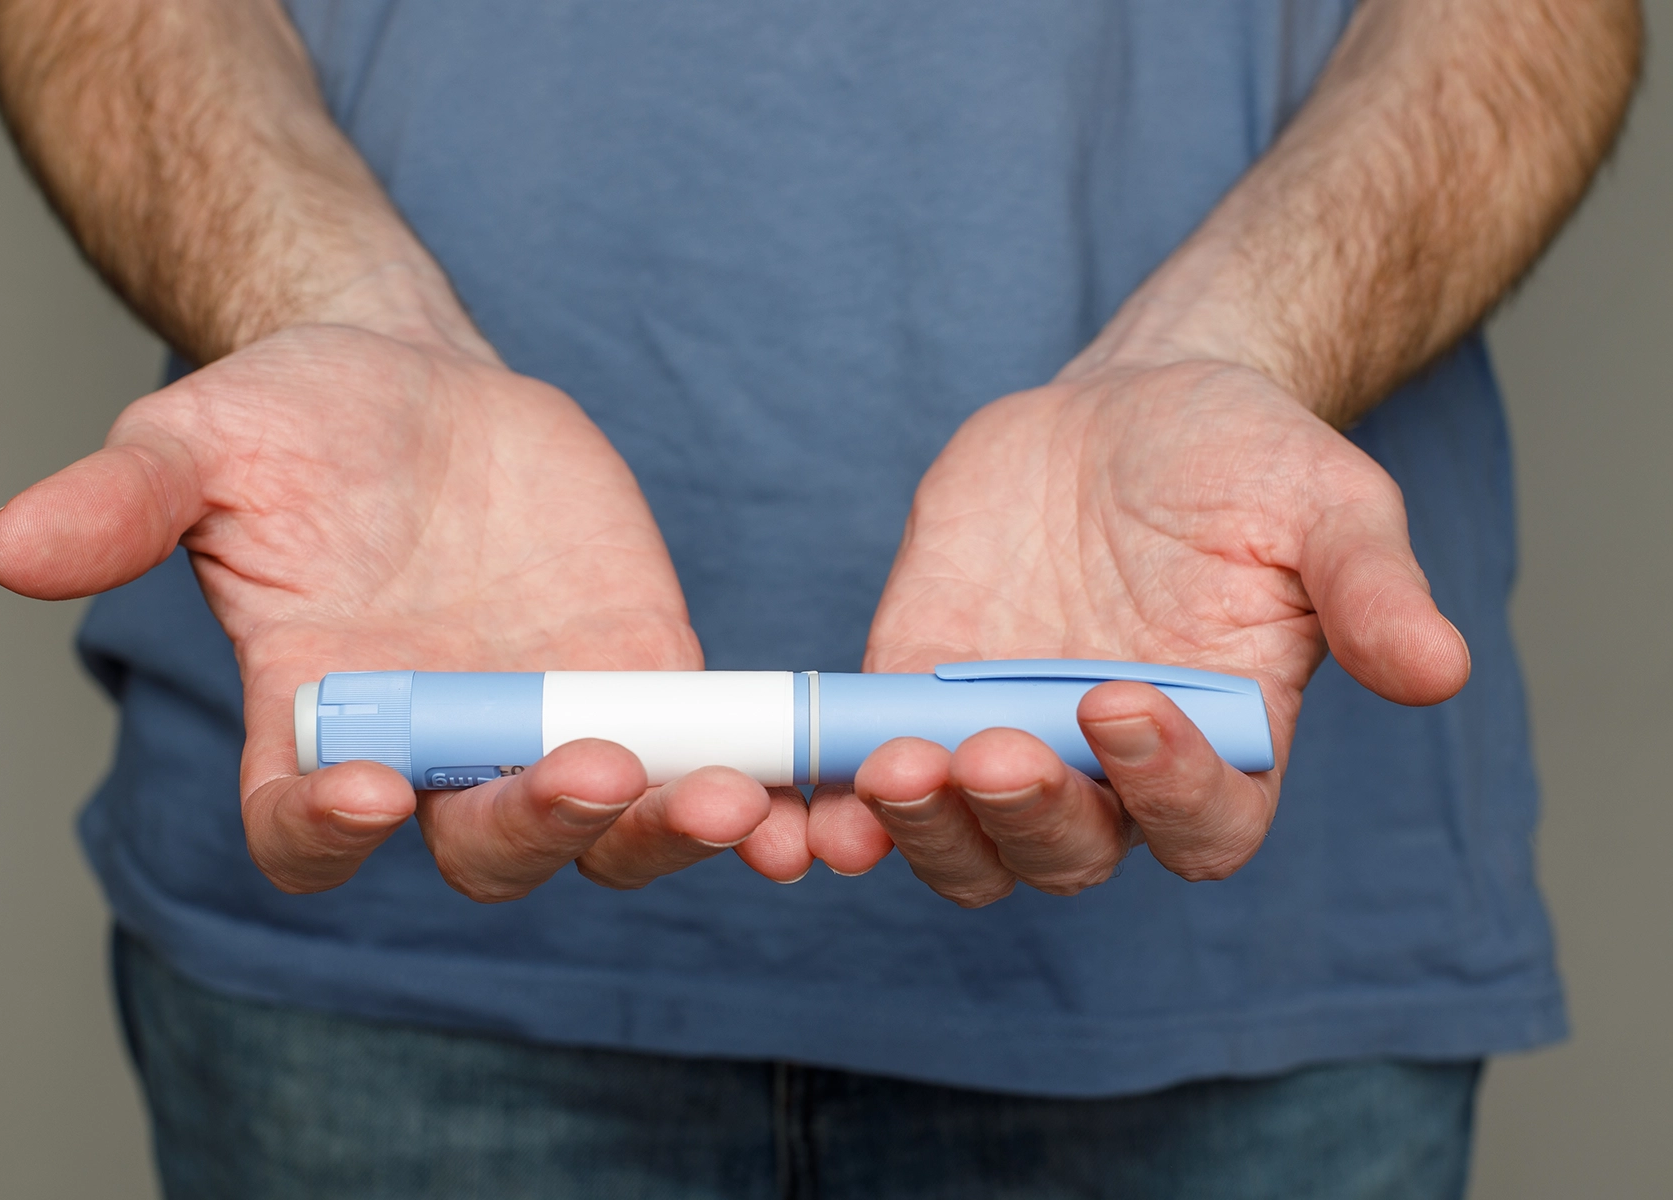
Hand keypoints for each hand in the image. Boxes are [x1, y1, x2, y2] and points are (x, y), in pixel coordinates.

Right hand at [0, 313, 811, 898]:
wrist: (420, 388)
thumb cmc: (298, 423)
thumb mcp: (203, 440)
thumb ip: (123, 501)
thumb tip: (10, 548)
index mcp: (316, 727)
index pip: (305, 832)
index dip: (328, 832)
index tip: (371, 788)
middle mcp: (438, 755)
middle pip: (486, 854)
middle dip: (540, 828)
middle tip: (589, 772)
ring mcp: (548, 725)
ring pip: (609, 830)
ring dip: (667, 830)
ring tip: (733, 801)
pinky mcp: (645, 680)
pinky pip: (697, 760)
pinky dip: (745, 788)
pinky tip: (797, 788)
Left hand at [806, 358, 1469, 903]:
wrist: (1129, 411)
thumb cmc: (1244, 463)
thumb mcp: (1326, 505)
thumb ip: (1371, 592)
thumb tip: (1440, 668)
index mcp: (1218, 748)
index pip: (1200, 825)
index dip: (1165, 789)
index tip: (1124, 702)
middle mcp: (1106, 774)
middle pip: (1063, 855)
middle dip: (1023, 816)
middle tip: (986, 753)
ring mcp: (1003, 741)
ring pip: (959, 842)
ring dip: (923, 825)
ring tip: (892, 763)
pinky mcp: (916, 695)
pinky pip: (873, 777)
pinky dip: (841, 797)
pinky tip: (811, 788)